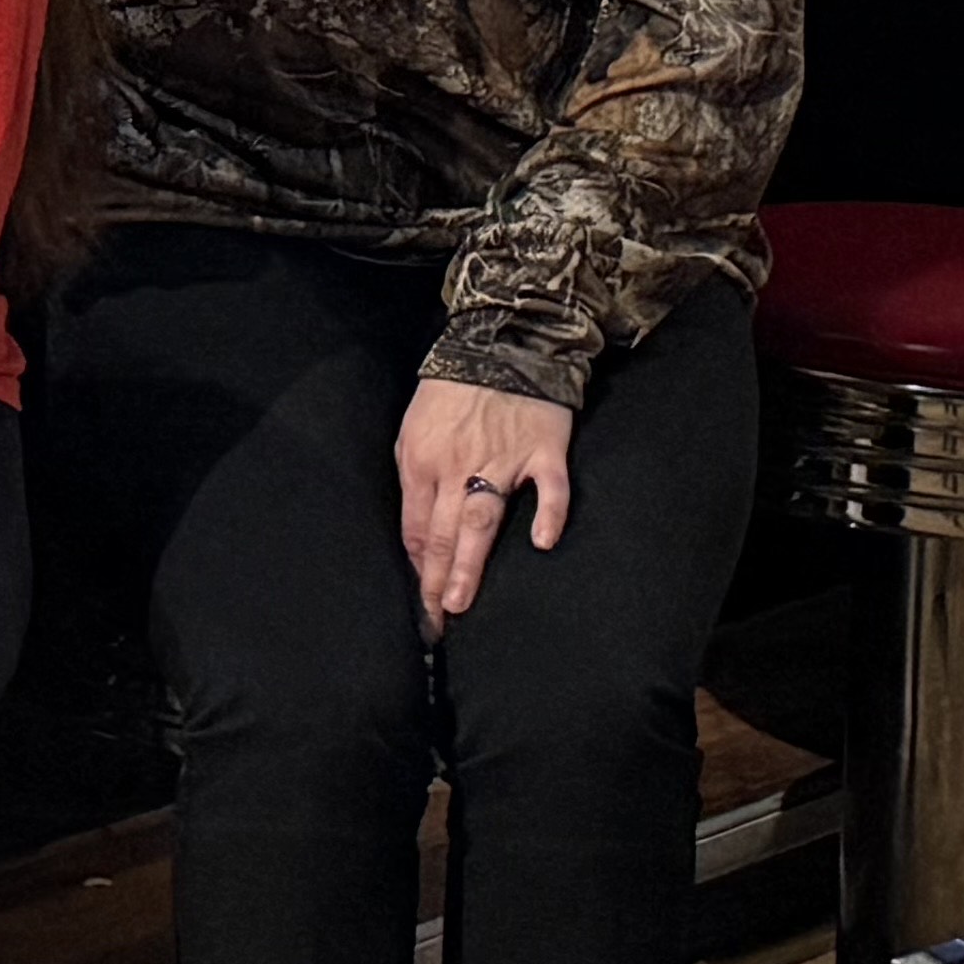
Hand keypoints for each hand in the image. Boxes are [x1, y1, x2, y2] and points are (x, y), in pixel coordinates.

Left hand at [397, 376, 576, 630]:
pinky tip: (542, 543)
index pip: (415, 527)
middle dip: (436, 579)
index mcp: (423, 460)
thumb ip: (416, 480)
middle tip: (435, 620)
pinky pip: (549, 487)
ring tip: (461, 601)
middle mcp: (458, 464)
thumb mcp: (414, 430)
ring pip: (482, 518)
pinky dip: (548, 513)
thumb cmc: (453, 393)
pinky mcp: (543, 450)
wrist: (501, 343)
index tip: (421, 603)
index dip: (417, 567)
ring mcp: (503, 458)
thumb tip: (418, 535)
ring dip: (470, 562)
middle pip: (442, 531)